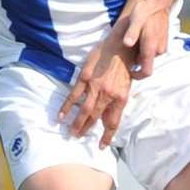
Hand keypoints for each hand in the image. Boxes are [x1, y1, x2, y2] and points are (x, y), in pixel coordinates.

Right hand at [59, 31, 133, 147]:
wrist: (123, 44)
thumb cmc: (126, 63)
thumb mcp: (128, 85)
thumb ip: (118, 100)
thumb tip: (108, 114)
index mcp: (121, 97)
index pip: (113, 122)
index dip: (107, 136)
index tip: (101, 146)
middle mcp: (108, 95)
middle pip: (95, 118)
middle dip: (86, 130)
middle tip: (77, 137)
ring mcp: (96, 86)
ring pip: (85, 110)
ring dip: (77, 123)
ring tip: (71, 132)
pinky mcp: (85, 77)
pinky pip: (74, 95)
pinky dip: (67, 106)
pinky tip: (61, 115)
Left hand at [118, 0, 172, 78]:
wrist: (160, 3)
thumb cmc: (146, 11)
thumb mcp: (135, 20)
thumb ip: (132, 33)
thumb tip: (127, 43)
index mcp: (151, 48)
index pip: (146, 72)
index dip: (137, 76)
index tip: (128, 72)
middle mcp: (158, 50)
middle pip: (146, 64)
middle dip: (136, 62)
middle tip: (124, 54)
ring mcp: (162, 46)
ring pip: (149, 57)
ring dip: (140, 54)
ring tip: (130, 43)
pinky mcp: (162, 42)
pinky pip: (152, 50)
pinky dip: (145, 48)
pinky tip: (138, 38)